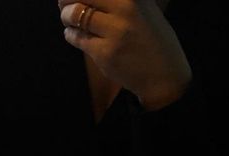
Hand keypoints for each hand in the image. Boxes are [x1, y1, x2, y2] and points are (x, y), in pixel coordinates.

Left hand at [58, 0, 191, 110]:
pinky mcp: (105, 53)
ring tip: (68, 19)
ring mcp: (115, 31)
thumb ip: (119, 0)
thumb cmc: (153, 40)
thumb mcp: (143, 8)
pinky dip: (71, 35)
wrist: (165, 75)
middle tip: (64, 4)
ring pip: (75, 15)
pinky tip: (75, 35)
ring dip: (66, 16)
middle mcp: (125, 7)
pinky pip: (78, 38)